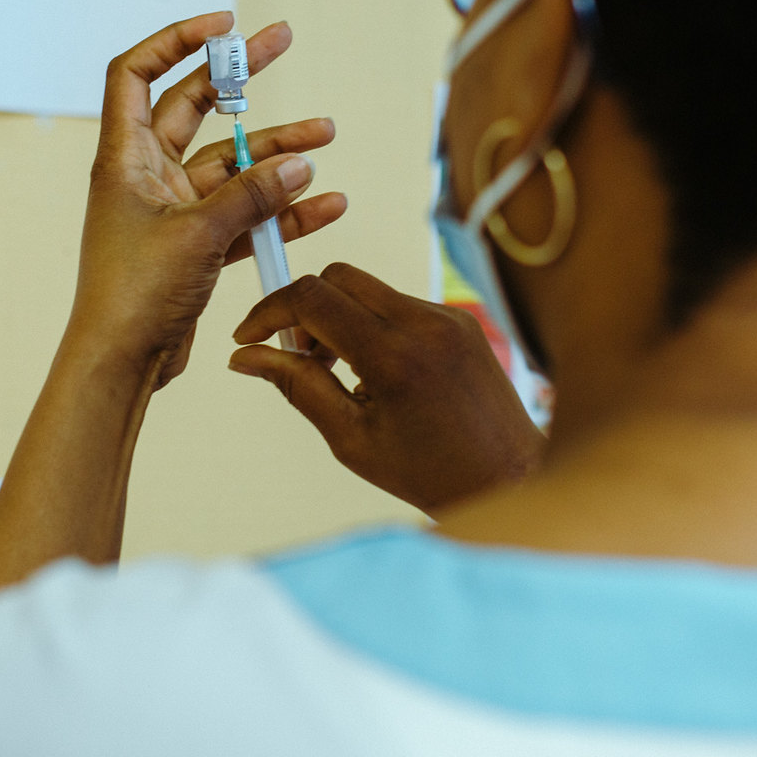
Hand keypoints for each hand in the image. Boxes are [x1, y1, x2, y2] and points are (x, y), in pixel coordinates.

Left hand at [67, 12, 345, 385]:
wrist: (121, 363)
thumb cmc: (135, 294)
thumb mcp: (199, 233)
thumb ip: (252, 195)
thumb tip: (300, 164)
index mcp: (125, 158)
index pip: (135, 73)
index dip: (174, 41)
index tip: (222, 26)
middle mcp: (147, 175)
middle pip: (194, 107)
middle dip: (239, 77)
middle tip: (282, 39)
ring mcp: (173, 210)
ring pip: (231, 165)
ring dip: (275, 151)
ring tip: (325, 136)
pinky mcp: (195, 246)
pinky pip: (245, 215)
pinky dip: (280, 210)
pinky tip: (324, 204)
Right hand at [229, 262, 546, 514]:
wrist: (510, 480)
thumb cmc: (434, 473)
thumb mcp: (350, 439)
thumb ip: (298, 387)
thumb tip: (246, 358)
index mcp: (394, 356)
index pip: (313, 297)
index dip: (269, 311)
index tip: (250, 337)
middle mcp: (425, 323)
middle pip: (338, 276)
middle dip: (304, 308)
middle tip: (300, 357)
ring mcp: (449, 316)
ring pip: (369, 288)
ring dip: (339, 318)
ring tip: (341, 373)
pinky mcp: (461, 319)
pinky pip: (399, 303)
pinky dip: (373, 326)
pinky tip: (378, 374)